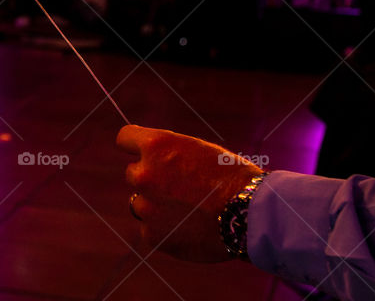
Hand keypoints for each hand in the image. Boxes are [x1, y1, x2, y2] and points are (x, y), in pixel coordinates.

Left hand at [117, 125, 261, 262]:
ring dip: (156, 206)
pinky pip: (150, 229)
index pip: (124, 138)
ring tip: (188, 210)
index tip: (141, 153)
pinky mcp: (152, 235)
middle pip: (133, 173)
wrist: (251, 214)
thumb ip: (167, 154)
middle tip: (179, 187)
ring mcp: (146, 206)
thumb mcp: (198, 150)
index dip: (134, 145)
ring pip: (140, 203)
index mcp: (156, 145)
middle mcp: (144, 173)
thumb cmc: (231, 177)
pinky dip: (165, 230)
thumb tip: (147, 161)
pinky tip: (189, 228)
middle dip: (151, 179)